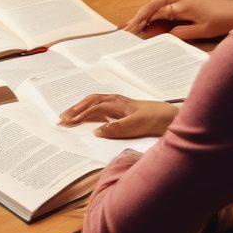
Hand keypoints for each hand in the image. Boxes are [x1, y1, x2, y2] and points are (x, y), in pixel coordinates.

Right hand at [59, 94, 178, 137]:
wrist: (171, 117)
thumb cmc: (155, 119)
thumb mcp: (136, 126)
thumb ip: (115, 128)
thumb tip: (95, 131)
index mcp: (116, 103)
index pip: (93, 108)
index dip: (79, 114)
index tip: (67, 122)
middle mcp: (115, 101)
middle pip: (90, 102)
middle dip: (75, 109)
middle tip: (61, 118)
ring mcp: (118, 104)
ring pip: (94, 103)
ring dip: (81, 108)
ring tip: (69, 115)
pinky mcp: (122, 109)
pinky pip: (101, 106)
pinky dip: (90, 110)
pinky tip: (87, 116)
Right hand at [125, 0, 232, 40]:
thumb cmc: (220, 20)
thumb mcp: (200, 31)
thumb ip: (180, 32)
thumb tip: (163, 35)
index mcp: (180, 2)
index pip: (154, 14)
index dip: (140, 23)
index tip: (131, 32)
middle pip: (151, 7)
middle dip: (138, 19)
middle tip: (126, 30)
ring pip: (155, 5)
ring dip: (144, 15)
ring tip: (133, 26)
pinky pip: (163, 4)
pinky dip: (154, 12)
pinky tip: (148, 20)